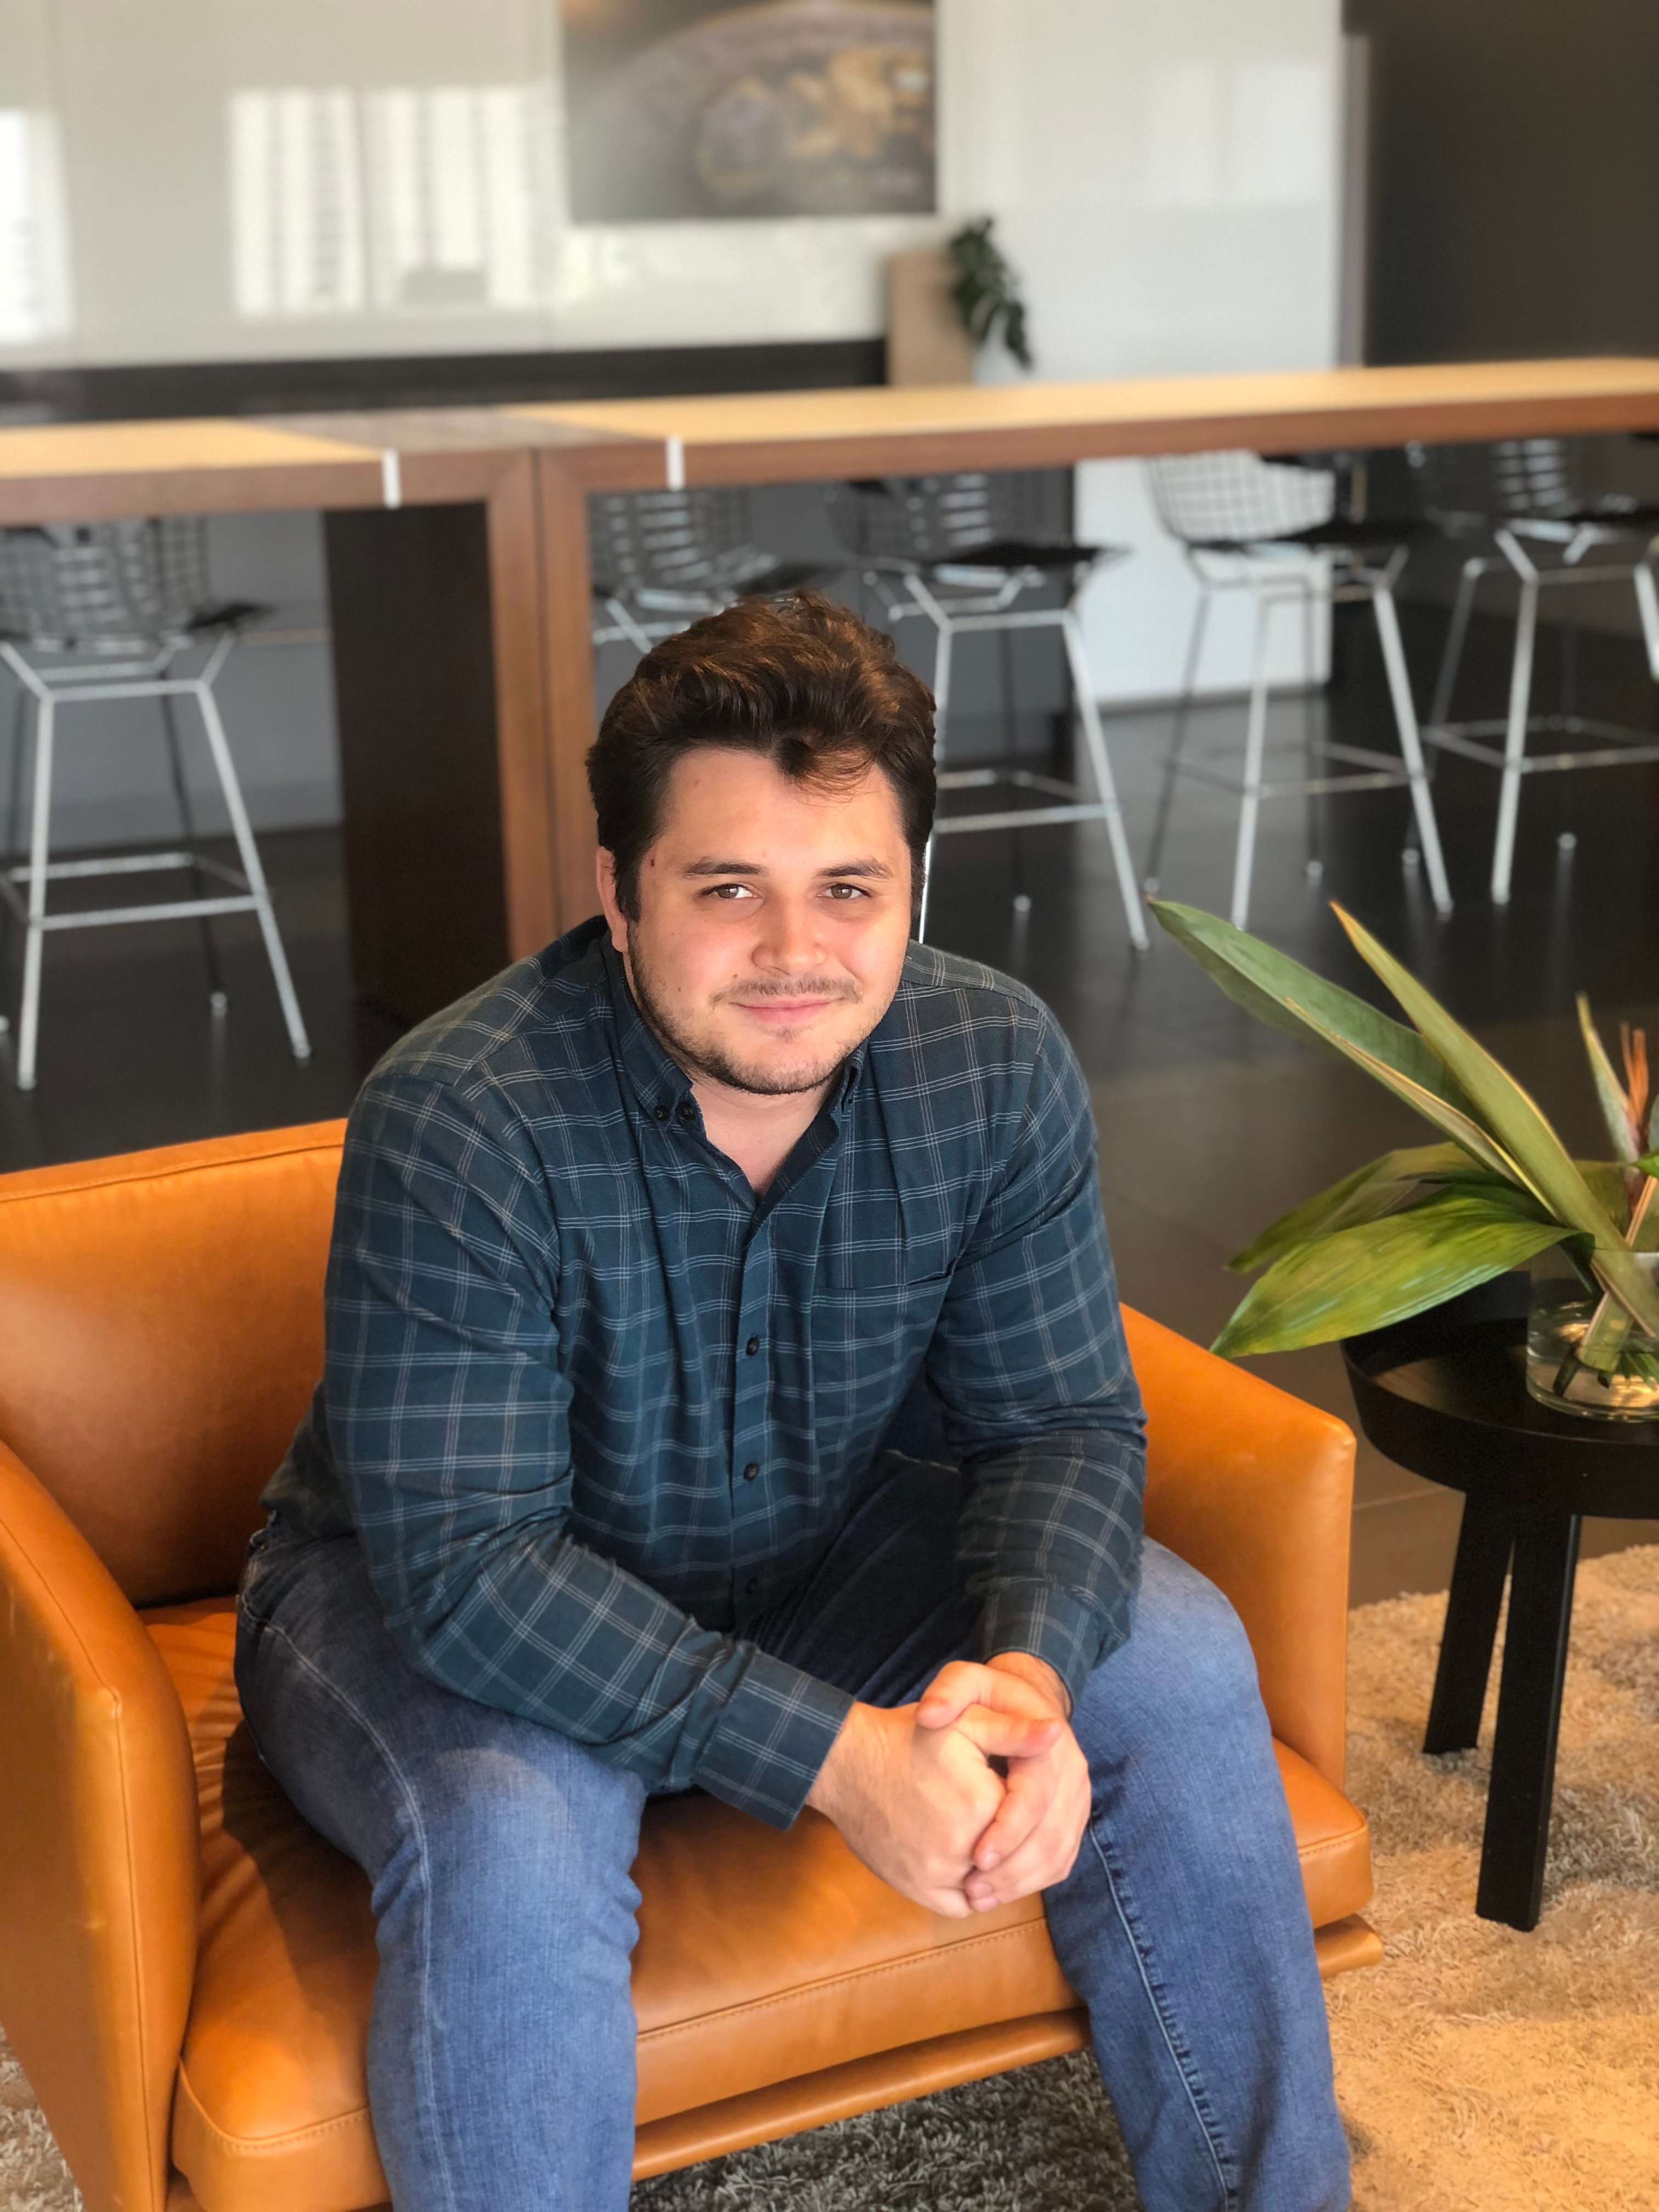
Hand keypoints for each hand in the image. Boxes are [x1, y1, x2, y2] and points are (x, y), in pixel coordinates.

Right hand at [806, 1695, 1062, 1917]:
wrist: (847, 1763)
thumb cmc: (909, 1739)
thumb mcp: (965, 1723)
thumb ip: (1013, 1732)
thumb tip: (1057, 1735)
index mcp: (983, 1805)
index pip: (1032, 1816)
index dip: (1025, 1802)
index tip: (1009, 1786)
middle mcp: (964, 1848)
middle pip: (1015, 1852)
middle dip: (1015, 1836)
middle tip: (999, 1814)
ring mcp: (939, 1875)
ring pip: (994, 1883)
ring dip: (998, 1868)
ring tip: (986, 1836)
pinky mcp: (919, 1890)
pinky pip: (964, 1904)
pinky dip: (971, 1890)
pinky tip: (967, 1861)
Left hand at [916, 1654, 1090, 1909]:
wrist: (1025, 1703)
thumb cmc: (989, 1695)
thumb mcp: (966, 1680)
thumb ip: (948, 1693)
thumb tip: (929, 1714)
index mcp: (1050, 1743)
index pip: (1036, 1797)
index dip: (1008, 1830)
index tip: (974, 1857)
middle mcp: (1072, 1774)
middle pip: (1051, 1834)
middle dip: (1013, 1869)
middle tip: (973, 1890)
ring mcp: (1076, 1799)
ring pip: (1058, 1853)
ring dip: (1021, 1883)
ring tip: (978, 1898)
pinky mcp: (1071, 1818)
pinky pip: (1060, 1859)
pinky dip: (1031, 1881)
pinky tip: (997, 1892)